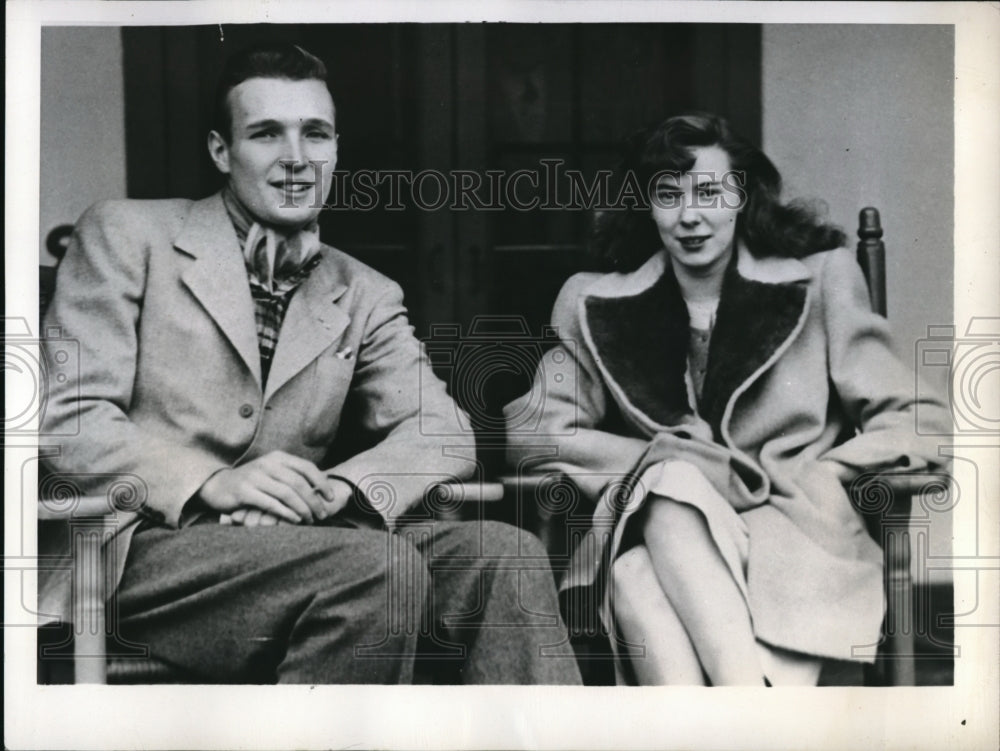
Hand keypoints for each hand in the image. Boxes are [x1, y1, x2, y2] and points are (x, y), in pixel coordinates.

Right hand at [199, 451, 336, 523]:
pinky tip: (295, 520)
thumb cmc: (251, 482)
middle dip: (314, 500)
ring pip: (287, 494)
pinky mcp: (244, 492)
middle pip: (299, 482)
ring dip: (302, 509)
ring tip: (310, 520)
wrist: (218, 486)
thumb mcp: (271, 472)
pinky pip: (271, 503)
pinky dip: (285, 512)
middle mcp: (267, 464)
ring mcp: (255, 477)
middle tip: (322, 514)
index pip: (306, 467)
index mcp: (277, 457)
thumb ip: (291, 476)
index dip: (322, 482)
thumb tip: (319, 489)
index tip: (331, 498)